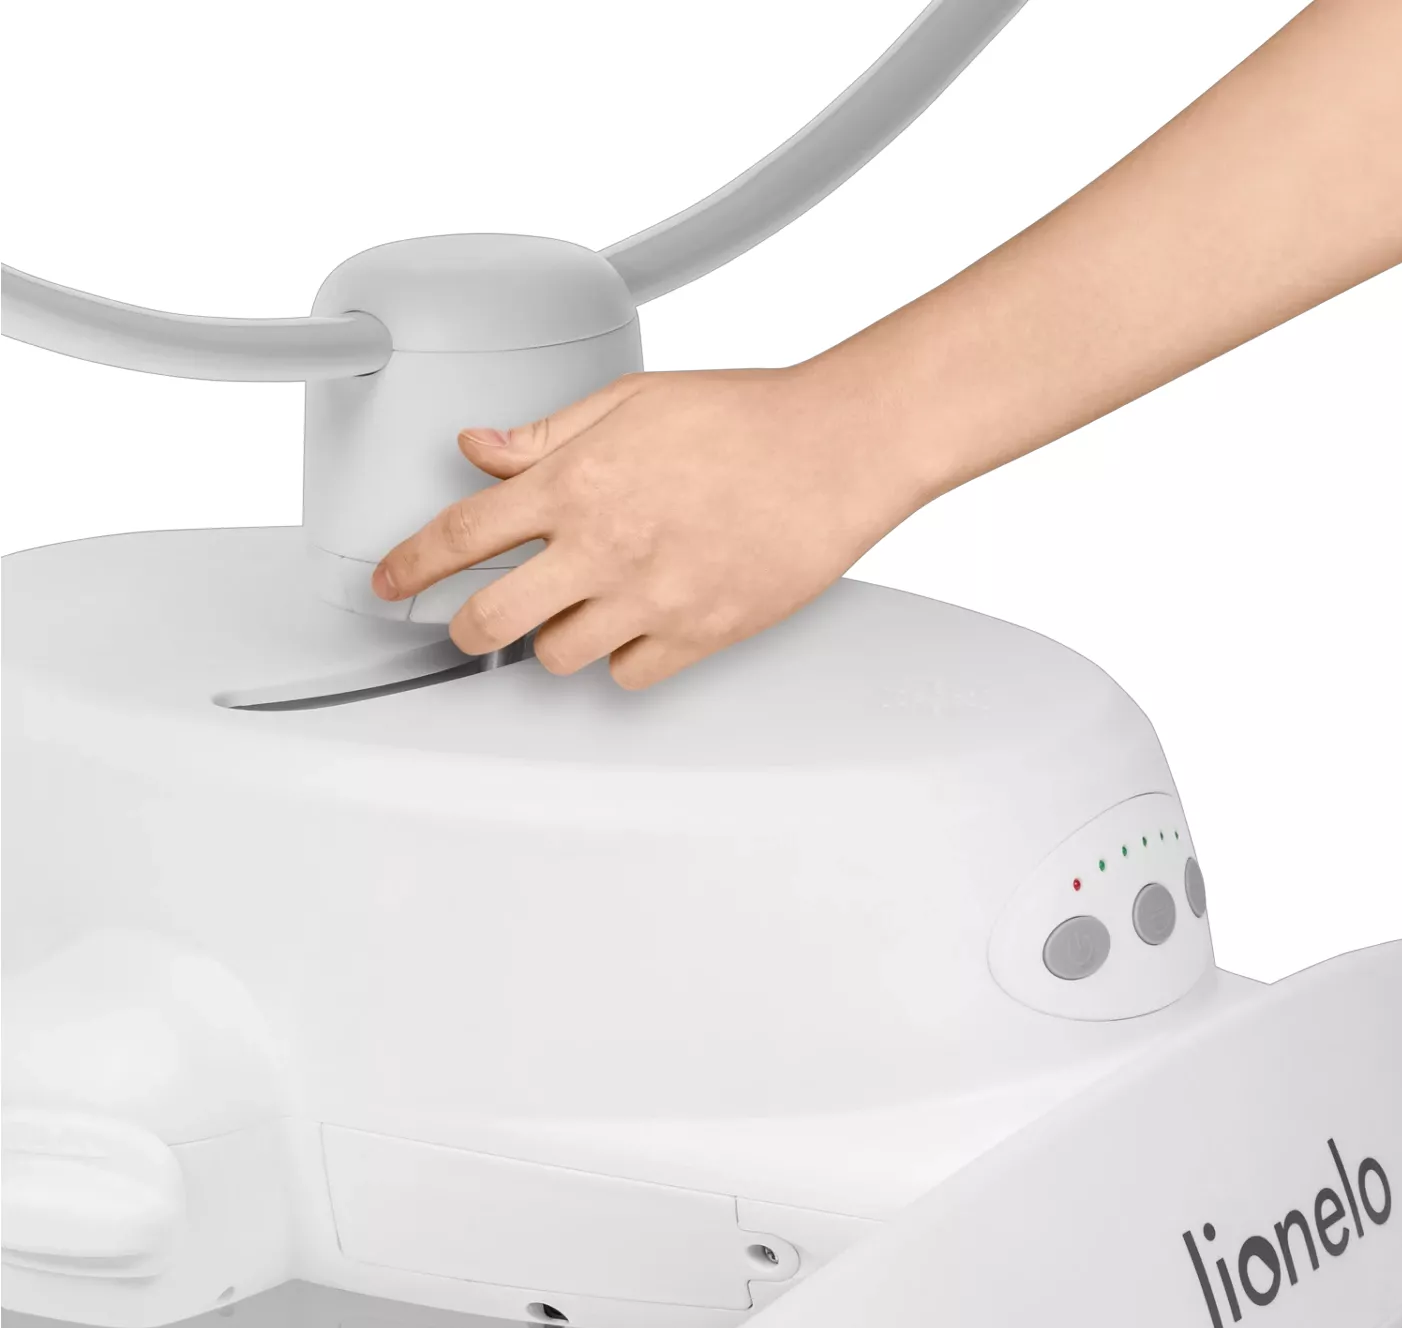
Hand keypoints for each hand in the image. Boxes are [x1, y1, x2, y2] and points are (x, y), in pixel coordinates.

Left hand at [372, 364, 917, 688]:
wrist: (837, 450)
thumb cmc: (747, 416)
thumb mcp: (634, 400)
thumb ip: (549, 433)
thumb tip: (481, 447)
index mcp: (579, 481)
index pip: (462, 534)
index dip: (410, 565)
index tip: (389, 583)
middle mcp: (605, 547)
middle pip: (492, 619)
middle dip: (464, 627)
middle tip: (468, 623)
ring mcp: (652, 598)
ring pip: (558, 658)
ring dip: (551, 640)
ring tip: (574, 613)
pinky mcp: (700, 634)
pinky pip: (630, 678)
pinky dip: (621, 661)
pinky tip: (634, 629)